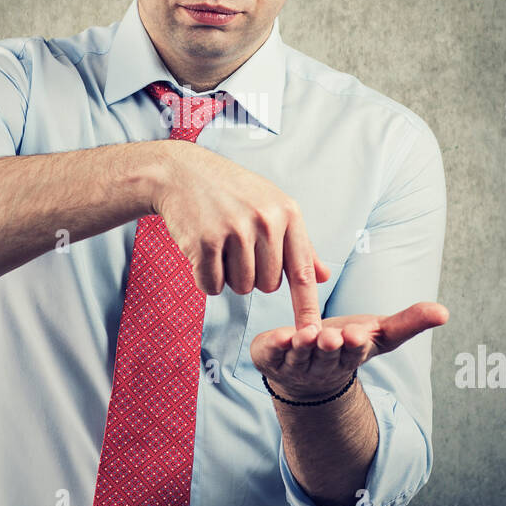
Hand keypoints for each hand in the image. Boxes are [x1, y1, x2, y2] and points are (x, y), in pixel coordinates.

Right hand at [150, 140, 330, 296]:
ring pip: (241, 287)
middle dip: (252, 275)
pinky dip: (205, 277)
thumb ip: (298, 244)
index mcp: (287, 212)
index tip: (311, 332)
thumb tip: (323, 276)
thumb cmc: (232, 192)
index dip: (306, 307)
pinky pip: (212, 285)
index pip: (302, 271)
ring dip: (228, 275)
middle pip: (268, 285)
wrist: (183, 173)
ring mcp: (235, 230)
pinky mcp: (205, 241)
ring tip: (220, 245)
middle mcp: (265, 221)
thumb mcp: (272, 206)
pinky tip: (201, 251)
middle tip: (237, 246)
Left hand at [252, 301, 448, 400]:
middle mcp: (323, 365)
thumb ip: (409, 322)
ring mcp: (294, 365)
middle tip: (332, 337)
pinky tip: (279, 336)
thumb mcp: (380, 333)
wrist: (304, 373)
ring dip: (303, 347)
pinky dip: (274, 346)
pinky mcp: (269, 358)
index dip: (355, 345)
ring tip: (306, 335)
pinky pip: (270, 355)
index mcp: (350, 357)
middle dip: (330, 347)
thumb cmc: (346, 345)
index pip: (355, 353)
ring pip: (299, 358)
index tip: (359, 335)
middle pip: (327, 357)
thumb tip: (445, 312)